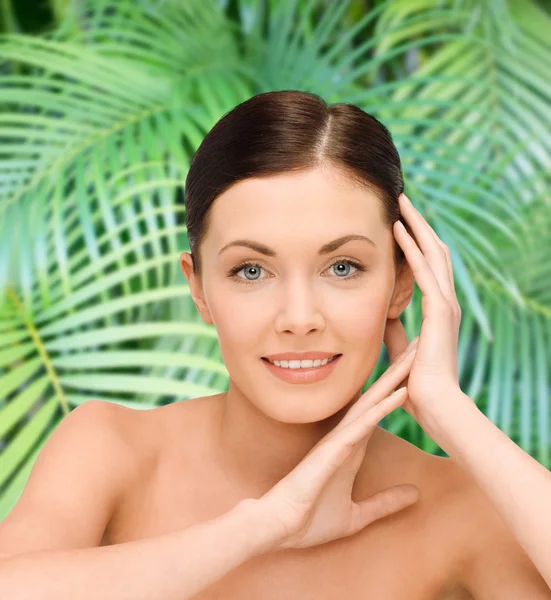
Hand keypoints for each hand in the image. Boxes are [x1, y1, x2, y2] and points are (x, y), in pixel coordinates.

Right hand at [255, 338, 419, 551]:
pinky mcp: (333, 450)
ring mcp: (339, 440)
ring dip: (394, 379)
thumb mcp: (357, 515)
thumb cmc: (310, 520)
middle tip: (420, 345)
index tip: (416, 369)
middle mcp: (347, 437)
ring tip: (414, 355)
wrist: (279, 529)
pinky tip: (399, 392)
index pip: (380, 411)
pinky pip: (363, 424)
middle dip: (399, 372)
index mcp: (352, 448)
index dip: (397, 388)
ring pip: (372, 403)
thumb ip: (385, 503)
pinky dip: (382, 408)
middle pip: (378, 397)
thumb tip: (415, 495)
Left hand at [386, 193, 462, 428]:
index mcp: (438, 311)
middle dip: (418, 225)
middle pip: (434, 251)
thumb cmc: (418, 386)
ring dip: (416, 225)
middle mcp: (445, 302)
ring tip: (401, 202)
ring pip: (433, 253)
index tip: (399, 223)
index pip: (428, 267)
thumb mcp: (400, 351)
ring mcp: (446, 305)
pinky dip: (413, 246)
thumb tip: (381, 320)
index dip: (416, 243)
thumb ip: (393, 334)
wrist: (436, 407)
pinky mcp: (440, 312)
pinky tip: (399, 228)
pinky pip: (425, 271)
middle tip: (401, 201)